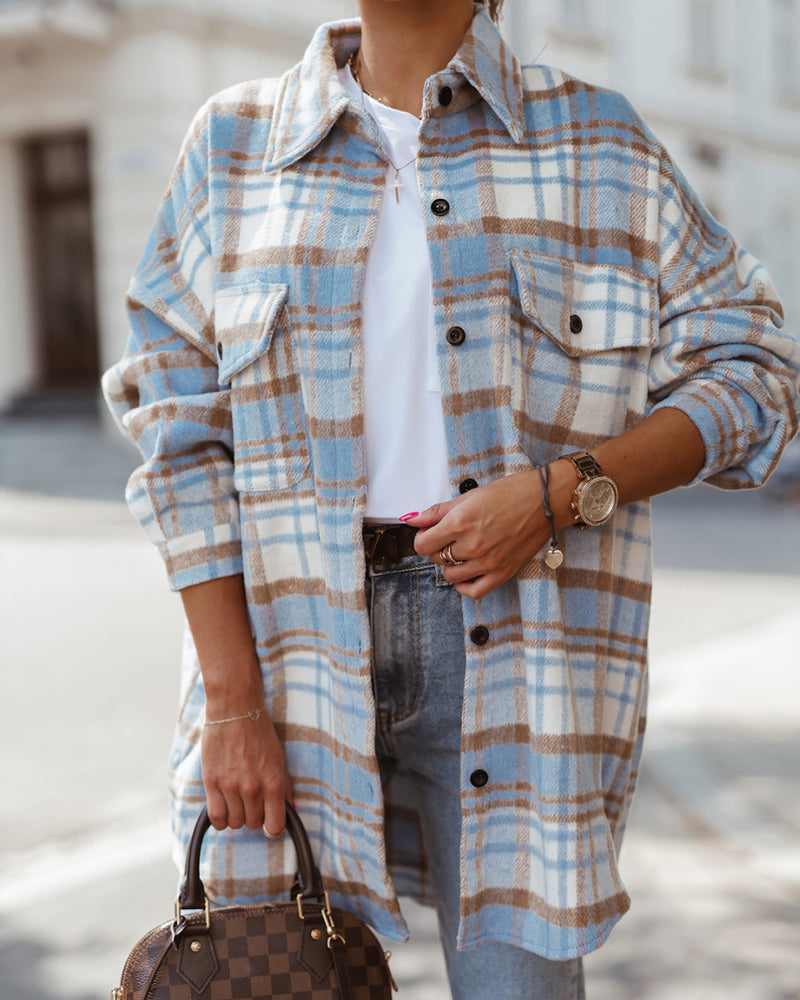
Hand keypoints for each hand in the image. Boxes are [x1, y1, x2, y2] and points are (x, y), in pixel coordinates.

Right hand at [201, 707, 291, 837]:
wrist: (235, 711)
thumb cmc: (260, 732)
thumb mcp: (280, 758)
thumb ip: (284, 786)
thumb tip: (289, 810)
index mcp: (274, 782)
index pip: (275, 826)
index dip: (273, 828)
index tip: (270, 823)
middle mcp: (253, 788)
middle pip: (253, 824)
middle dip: (255, 816)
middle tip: (253, 801)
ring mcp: (231, 787)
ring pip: (235, 823)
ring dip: (237, 816)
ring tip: (238, 800)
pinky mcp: (212, 783)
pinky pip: (216, 817)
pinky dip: (220, 819)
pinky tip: (224, 807)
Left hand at [407, 470, 554, 598]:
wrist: (545, 500)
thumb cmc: (511, 493)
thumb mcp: (469, 496)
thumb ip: (438, 511)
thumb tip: (413, 519)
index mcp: (460, 522)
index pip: (423, 545)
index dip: (423, 538)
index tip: (430, 533)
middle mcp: (472, 545)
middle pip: (436, 558)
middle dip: (438, 548)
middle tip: (450, 537)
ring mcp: (488, 561)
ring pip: (450, 575)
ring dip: (450, 564)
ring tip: (461, 551)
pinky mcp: (502, 572)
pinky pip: (473, 591)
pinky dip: (464, 586)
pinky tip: (465, 573)